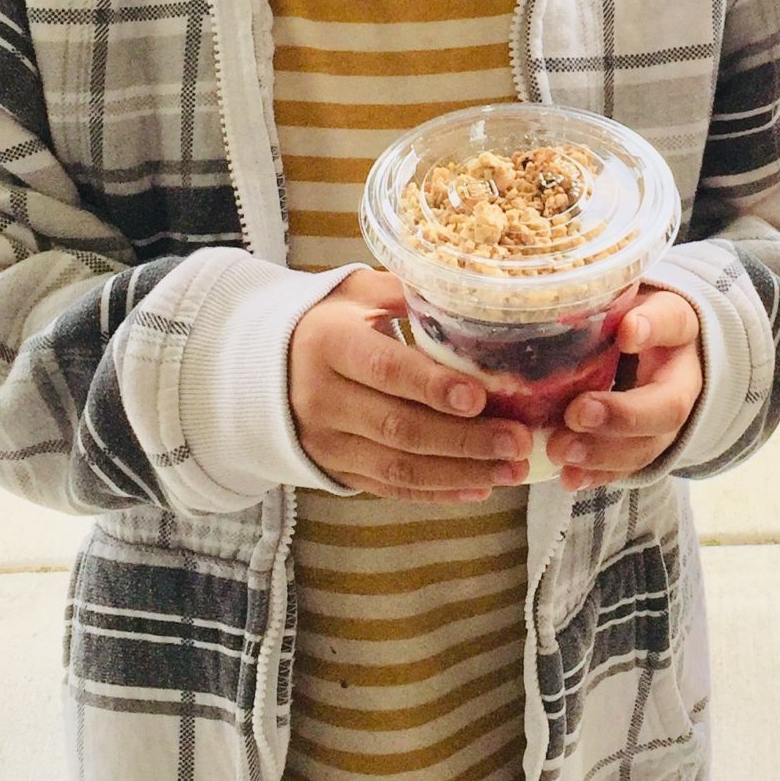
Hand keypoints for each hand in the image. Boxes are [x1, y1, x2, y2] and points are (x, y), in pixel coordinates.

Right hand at [287, 267, 532, 501]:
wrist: (262, 365)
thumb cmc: (326, 320)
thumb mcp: (355, 292)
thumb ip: (404, 290)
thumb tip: (468, 288)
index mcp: (328, 344)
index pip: (385, 369)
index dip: (432, 386)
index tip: (478, 396)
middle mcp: (323, 398)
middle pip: (399, 426)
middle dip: (464, 439)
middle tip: (517, 441)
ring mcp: (327, 441)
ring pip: (398, 466)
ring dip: (460, 472)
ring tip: (512, 469)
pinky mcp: (336, 470)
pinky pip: (390, 487)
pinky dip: (436, 492)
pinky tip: (480, 487)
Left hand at [544, 289, 702, 490]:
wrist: (656, 349)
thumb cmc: (629, 316)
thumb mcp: (623, 296)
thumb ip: (601, 299)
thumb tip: (558, 296)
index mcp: (678, 328)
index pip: (673, 322)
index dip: (652, 328)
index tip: (626, 331)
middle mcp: (682, 379)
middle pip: (667, 406)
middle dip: (622, 415)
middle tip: (577, 413)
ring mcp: (667, 421)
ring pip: (648, 446)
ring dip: (604, 453)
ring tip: (561, 452)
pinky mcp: (646, 447)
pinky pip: (628, 468)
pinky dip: (598, 476)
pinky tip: (569, 479)